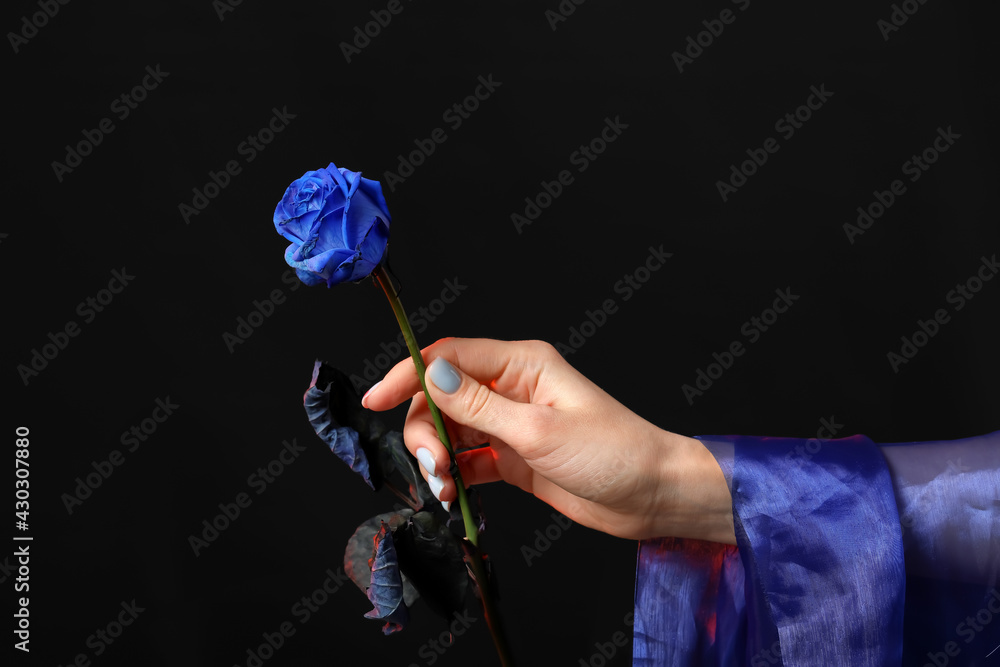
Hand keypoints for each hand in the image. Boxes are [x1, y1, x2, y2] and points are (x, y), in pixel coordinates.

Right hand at [363, 338, 734, 543]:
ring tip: (445, 488)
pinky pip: (467, 458)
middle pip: (441, 397)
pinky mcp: (513, 456)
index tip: (376, 400)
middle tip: (433, 467)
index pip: (449, 357)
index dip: (408, 375)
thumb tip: (429, 374)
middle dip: (426, 431)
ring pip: (451, 430)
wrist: (652, 496)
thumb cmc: (613, 453)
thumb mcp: (539, 430)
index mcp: (521, 364)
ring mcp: (511, 422)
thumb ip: (479, 407)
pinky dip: (454, 475)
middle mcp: (512, 388)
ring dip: (437, 458)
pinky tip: (454, 494)